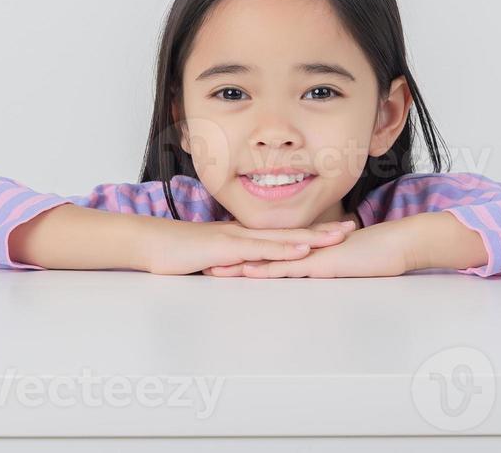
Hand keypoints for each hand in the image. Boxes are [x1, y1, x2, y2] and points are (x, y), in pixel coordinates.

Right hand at [142, 218, 357, 275]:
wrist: (149, 243)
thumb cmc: (174, 252)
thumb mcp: (208, 260)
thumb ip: (228, 263)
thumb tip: (241, 271)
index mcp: (242, 237)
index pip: (283, 234)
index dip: (310, 231)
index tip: (336, 230)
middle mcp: (244, 234)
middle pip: (290, 231)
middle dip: (322, 230)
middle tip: (352, 228)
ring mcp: (236, 239)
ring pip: (281, 238)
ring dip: (311, 237)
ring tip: (337, 237)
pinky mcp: (226, 249)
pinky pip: (260, 249)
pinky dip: (283, 250)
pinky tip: (301, 250)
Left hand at [203, 220, 411, 277]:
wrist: (399, 244)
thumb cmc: (378, 253)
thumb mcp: (345, 262)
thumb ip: (329, 263)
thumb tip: (317, 268)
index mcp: (307, 249)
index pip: (270, 252)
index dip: (244, 254)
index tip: (221, 258)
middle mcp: (304, 250)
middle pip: (261, 254)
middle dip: (232, 258)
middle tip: (204, 262)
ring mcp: (310, 255)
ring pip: (268, 260)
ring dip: (240, 265)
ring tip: (213, 269)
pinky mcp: (319, 264)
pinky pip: (288, 268)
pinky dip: (266, 269)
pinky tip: (248, 271)